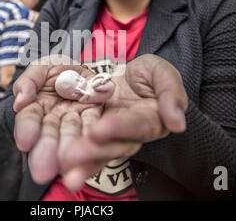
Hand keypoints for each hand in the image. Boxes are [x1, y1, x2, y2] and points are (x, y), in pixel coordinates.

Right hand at [13, 55, 108, 183]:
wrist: (83, 65)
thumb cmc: (56, 68)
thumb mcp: (39, 67)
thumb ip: (28, 81)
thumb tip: (20, 102)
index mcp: (36, 106)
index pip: (29, 118)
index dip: (26, 129)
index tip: (24, 143)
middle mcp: (54, 117)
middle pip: (48, 134)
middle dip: (45, 151)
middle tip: (42, 171)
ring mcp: (74, 117)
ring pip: (70, 133)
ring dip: (68, 148)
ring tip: (65, 163)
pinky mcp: (94, 113)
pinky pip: (92, 122)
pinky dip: (91, 132)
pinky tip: (90, 143)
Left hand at [58, 54, 188, 190]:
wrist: (132, 78)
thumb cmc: (150, 75)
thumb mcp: (162, 73)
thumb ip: (171, 93)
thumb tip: (177, 123)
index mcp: (151, 119)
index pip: (136, 125)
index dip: (119, 128)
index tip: (97, 131)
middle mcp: (131, 134)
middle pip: (113, 145)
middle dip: (92, 151)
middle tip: (70, 157)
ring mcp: (112, 136)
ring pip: (97, 151)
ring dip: (79, 159)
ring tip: (61, 163)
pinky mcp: (95, 134)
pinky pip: (84, 144)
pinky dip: (72, 152)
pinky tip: (58, 160)